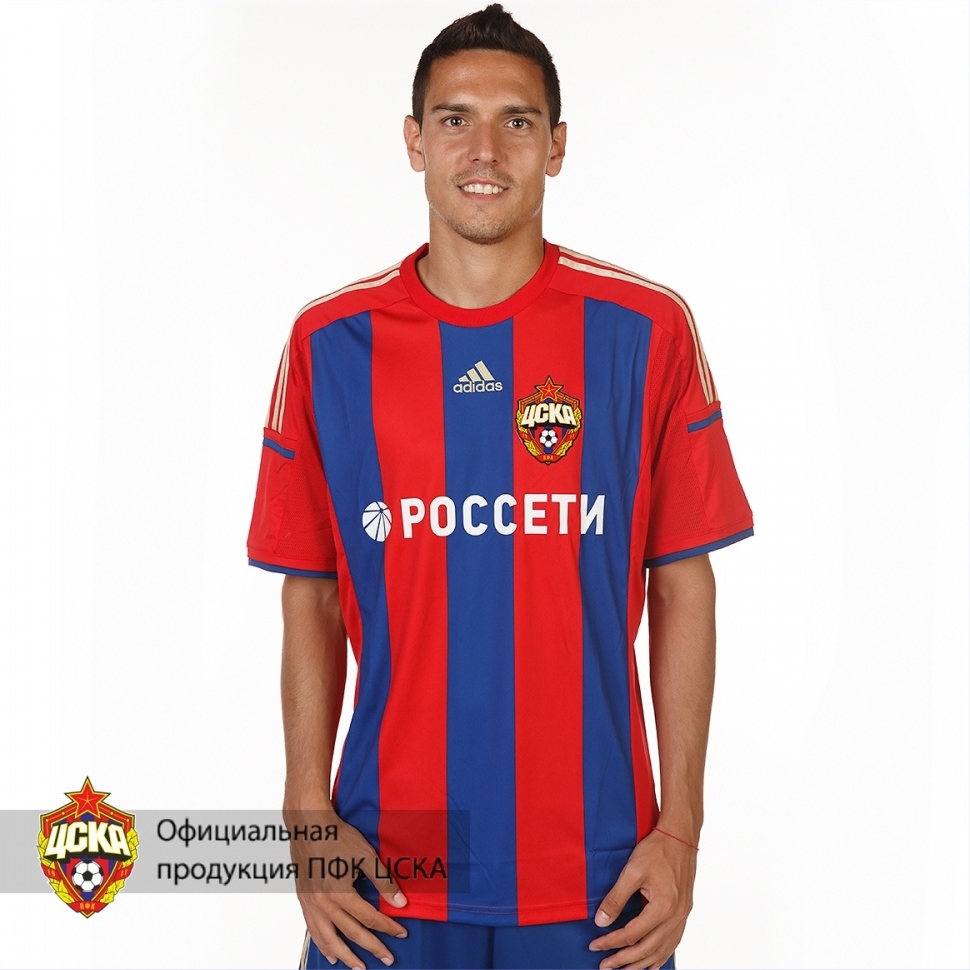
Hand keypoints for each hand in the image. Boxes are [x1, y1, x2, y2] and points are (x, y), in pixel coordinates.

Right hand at [285, 807, 408, 968]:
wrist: (308, 826)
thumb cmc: (336, 836)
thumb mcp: (365, 855)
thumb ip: (383, 880)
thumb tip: (400, 902)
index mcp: (341, 894)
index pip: (370, 918)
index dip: (388, 927)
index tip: (402, 934)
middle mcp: (324, 905)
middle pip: (352, 933)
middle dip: (372, 948)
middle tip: (387, 959)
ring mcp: (312, 905)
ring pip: (330, 939)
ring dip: (346, 956)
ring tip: (359, 967)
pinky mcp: (304, 901)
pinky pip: (313, 931)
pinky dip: (322, 944)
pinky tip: (329, 952)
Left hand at [588, 828, 696, 969]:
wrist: (680, 836)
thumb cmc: (658, 849)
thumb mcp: (632, 870)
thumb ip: (616, 898)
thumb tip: (601, 921)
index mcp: (663, 907)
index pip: (632, 935)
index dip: (611, 943)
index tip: (595, 946)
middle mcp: (676, 917)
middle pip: (647, 949)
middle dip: (624, 960)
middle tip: (605, 965)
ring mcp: (682, 916)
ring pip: (661, 951)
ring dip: (642, 963)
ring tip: (624, 969)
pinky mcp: (684, 912)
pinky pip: (673, 943)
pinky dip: (660, 956)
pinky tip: (651, 962)